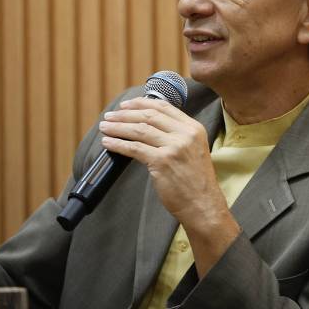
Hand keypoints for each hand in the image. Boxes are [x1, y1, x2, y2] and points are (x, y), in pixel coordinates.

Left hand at [99, 97, 239, 274]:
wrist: (203, 205)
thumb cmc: (195, 182)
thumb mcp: (193, 150)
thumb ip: (176, 136)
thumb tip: (147, 126)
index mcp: (193, 128)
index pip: (164, 107)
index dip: (141, 103)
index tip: (125, 105)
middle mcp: (185, 134)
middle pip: (149, 116)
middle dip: (125, 114)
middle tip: (110, 115)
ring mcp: (174, 147)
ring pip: (139, 130)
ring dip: (118, 127)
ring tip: (105, 126)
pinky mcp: (163, 161)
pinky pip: (134, 148)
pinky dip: (118, 144)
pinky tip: (108, 143)